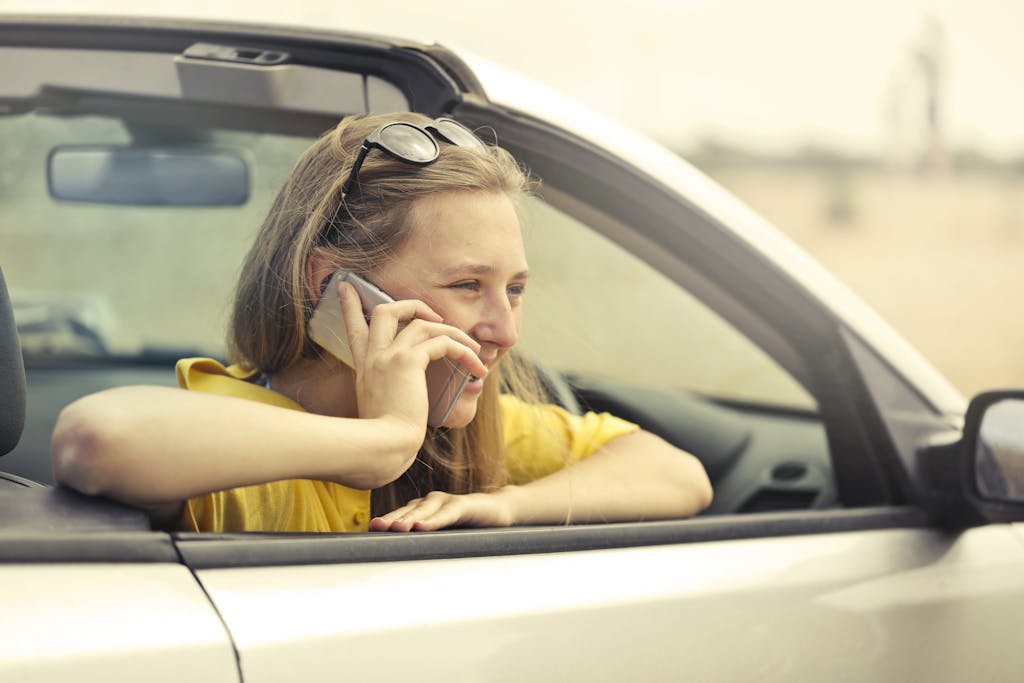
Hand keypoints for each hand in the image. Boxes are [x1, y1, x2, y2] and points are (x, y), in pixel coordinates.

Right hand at [337, 281, 486, 433]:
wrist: (383, 447)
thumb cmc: (384, 440)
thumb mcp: (379, 413)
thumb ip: (388, 401)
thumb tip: (405, 409)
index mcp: (364, 368)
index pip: (355, 329)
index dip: (351, 307)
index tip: (347, 288)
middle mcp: (373, 356)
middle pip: (386, 311)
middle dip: (413, 305)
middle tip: (435, 316)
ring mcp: (388, 356)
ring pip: (422, 322)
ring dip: (453, 331)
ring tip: (473, 348)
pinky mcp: (408, 361)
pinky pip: (442, 341)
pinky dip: (463, 349)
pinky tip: (475, 365)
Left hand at [369, 489, 517, 531]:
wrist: (497, 511)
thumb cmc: (466, 525)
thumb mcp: (442, 534)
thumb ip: (424, 541)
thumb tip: (398, 559)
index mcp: (422, 508)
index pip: (399, 515)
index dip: (385, 521)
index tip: (370, 530)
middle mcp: (431, 501)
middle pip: (407, 511)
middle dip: (391, 520)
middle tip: (376, 528)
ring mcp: (447, 501)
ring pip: (424, 510)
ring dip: (410, 519)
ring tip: (396, 528)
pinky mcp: (464, 504)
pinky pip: (447, 513)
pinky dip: (434, 520)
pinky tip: (422, 526)